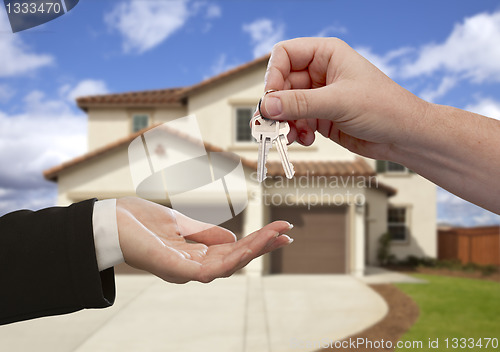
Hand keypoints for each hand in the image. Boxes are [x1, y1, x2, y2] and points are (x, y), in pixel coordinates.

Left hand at [115, 197, 292, 282]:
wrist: (107, 221)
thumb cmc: (139, 222)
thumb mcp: (179, 223)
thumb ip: (205, 233)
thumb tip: (233, 240)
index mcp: (194, 255)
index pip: (232, 251)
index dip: (256, 242)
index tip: (279, 230)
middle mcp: (192, 266)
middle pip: (235, 259)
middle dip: (262, 246)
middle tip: (286, 232)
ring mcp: (184, 270)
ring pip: (227, 265)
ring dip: (253, 251)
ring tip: (275, 235)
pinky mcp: (174, 269)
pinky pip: (209, 270)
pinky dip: (231, 259)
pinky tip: (248, 246)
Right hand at [260, 37, 429, 160]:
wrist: (403, 136)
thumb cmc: (384, 108)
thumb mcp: (339, 102)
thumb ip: (300, 104)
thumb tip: (267, 105)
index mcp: (327, 54)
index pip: (286, 54)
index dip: (274, 74)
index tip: (271, 98)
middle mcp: (320, 73)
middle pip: (282, 83)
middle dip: (277, 105)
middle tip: (273, 124)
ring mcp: (319, 96)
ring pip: (286, 105)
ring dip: (285, 122)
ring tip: (291, 136)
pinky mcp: (320, 116)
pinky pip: (296, 121)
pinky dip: (296, 132)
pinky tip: (306, 138)